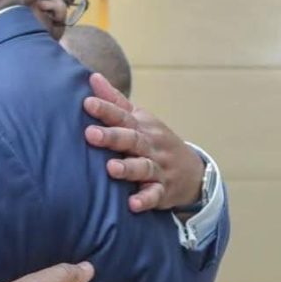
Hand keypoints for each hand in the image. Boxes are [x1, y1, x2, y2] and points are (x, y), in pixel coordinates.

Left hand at [83, 73, 203, 212]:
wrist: (193, 171)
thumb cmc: (153, 140)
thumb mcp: (138, 119)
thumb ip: (115, 101)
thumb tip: (92, 77)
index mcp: (141, 126)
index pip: (122, 116)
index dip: (105, 109)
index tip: (87, 103)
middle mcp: (150, 145)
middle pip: (131, 139)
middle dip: (112, 137)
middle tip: (90, 134)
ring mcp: (158, 168)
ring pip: (143, 167)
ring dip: (128, 168)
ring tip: (111, 168)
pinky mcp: (162, 190)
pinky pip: (154, 195)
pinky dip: (145, 199)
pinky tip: (133, 205)